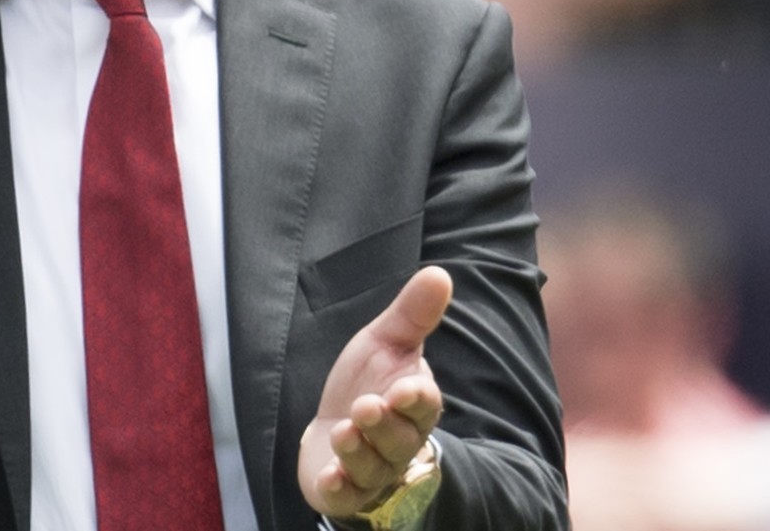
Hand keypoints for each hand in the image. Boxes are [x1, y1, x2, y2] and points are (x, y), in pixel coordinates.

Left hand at [298, 266, 451, 517]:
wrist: (336, 425)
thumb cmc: (368, 381)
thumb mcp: (386, 341)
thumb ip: (412, 314)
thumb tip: (439, 273)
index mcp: (413, 404)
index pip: (424, 405)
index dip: (416, 399)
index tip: (405, 388)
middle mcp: (398, 441)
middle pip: (399, 439)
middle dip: (383, 424)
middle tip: (366, 406)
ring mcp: (372, 469)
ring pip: (373, 468)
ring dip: (359, 452)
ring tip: (345, 432)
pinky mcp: (345, 490)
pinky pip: (347, 497)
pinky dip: (340, 489)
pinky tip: (329, 476)